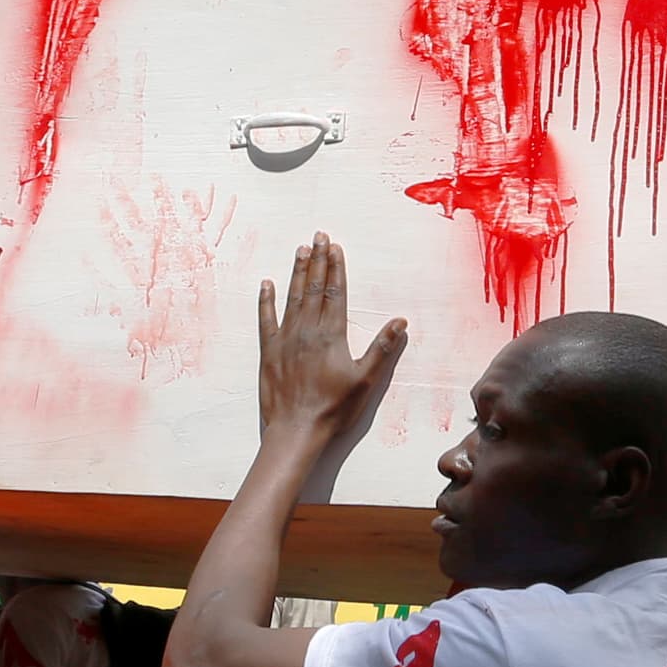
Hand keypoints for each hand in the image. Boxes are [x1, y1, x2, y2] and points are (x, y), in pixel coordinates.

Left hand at [256, 236, 403, 461]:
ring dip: (297, 273)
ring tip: (300, 250)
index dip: (336, 268)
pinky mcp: (269, 352)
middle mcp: (307, 330)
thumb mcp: (366, 380)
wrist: (296, 430)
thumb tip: (400, 323)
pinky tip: (266, 284)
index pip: (335, 292)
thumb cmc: (335, 408)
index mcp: (332, 334)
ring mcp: (285, 339)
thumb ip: (382, 349)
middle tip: (318, 236)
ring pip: (292, 297)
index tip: (335, 247)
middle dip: (318, 260)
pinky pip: (266, 319)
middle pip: (314, 288)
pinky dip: (266, 300)